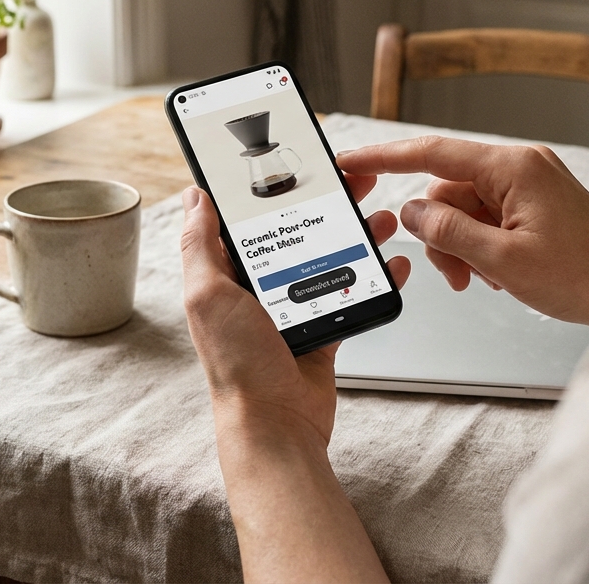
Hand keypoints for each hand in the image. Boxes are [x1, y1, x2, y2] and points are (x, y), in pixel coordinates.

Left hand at [179, 173, 409, 445]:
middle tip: (357, 180)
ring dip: (358, 234)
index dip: (274, 188)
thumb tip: (194, 197)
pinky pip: (351, 291)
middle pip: (297, 231)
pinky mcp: (322, 328)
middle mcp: (257, 288)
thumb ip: (200, 245)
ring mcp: (292, 307)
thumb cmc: (237, 366)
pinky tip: (394, 262)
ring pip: (329, 256)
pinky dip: (375, 276)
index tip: (302, 165)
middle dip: (328, 203)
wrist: (276, 424)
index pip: (250, 218)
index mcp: (226, 274)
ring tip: (384, 216)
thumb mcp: (208, 295)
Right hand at [336, 137, 588, 327]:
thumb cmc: (586, 277)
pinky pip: (487, 217)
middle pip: (447, 188)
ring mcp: (531, 185)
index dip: (384, 158)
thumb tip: (411, 212)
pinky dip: (481, 246)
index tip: (351, 161)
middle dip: (439, 233)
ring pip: (464, 208)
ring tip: (482, 279)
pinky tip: (498, 273)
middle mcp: (522, 167)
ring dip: (461, 246)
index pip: (432, 153)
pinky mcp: (536, 205)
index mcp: (514, 167)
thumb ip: (448, 232)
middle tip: (453, 274)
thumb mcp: (502, 261)